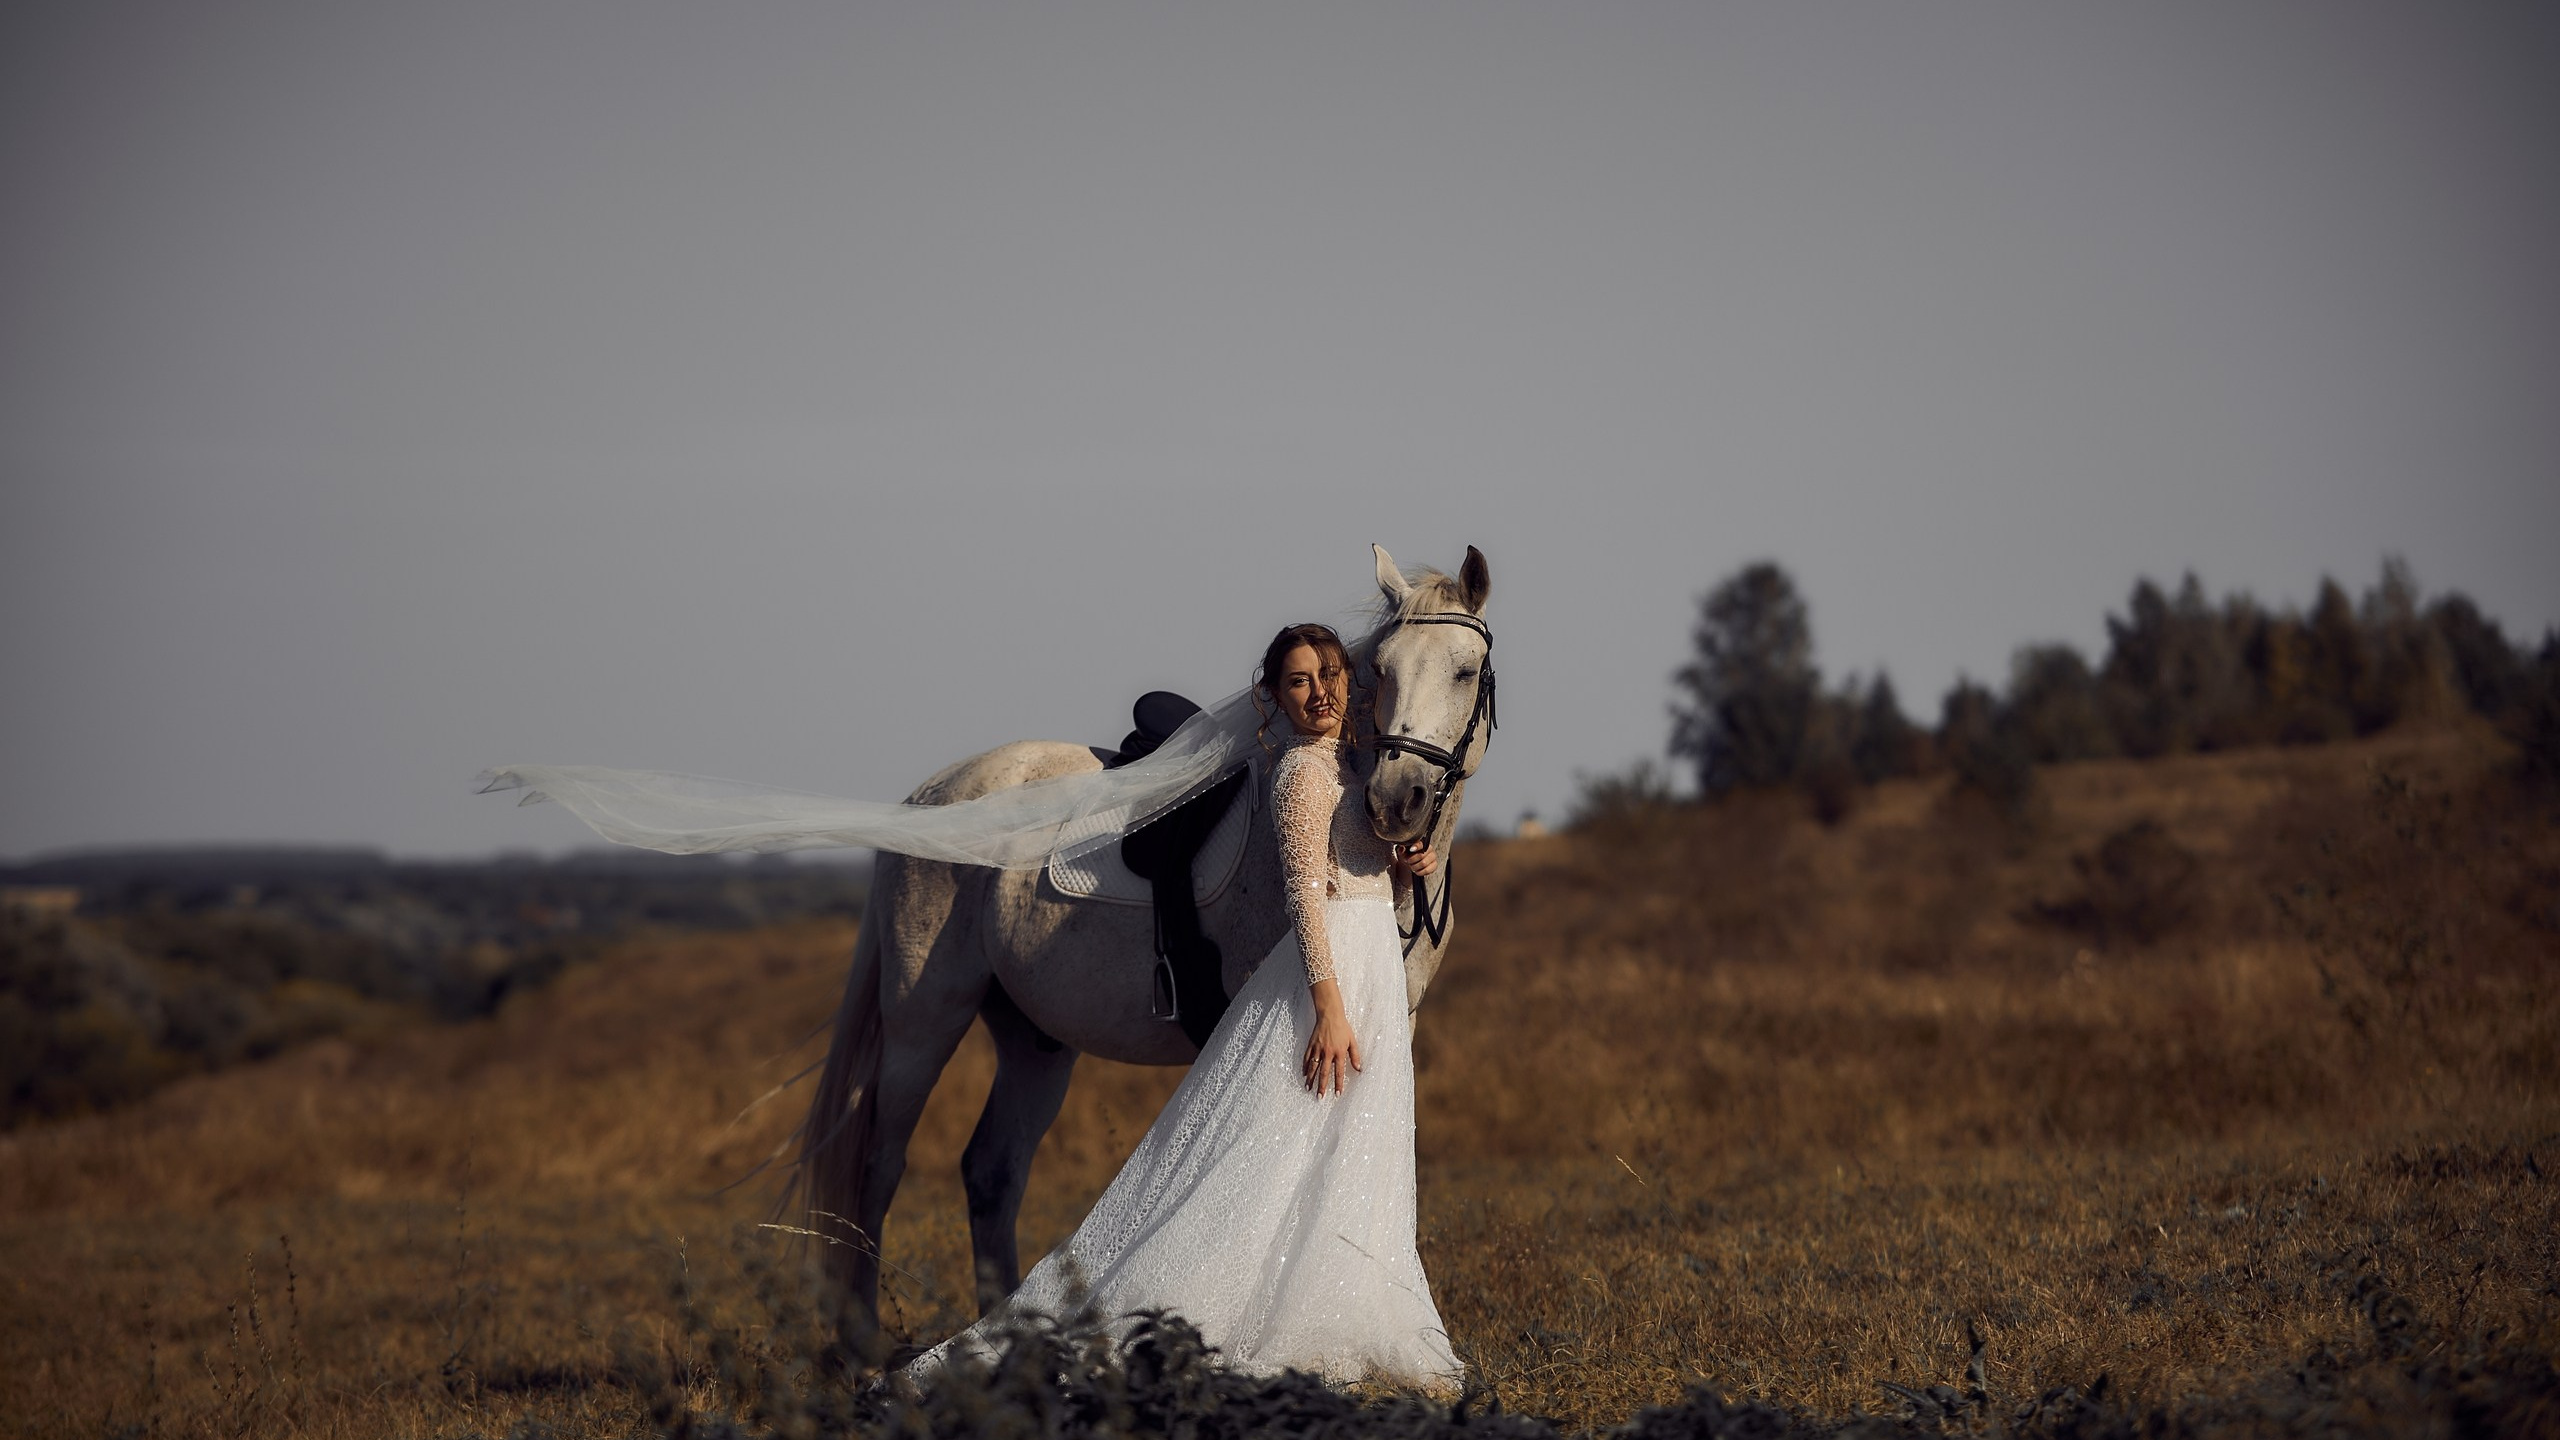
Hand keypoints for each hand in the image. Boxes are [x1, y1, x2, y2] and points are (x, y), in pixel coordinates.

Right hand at [1301, 981, 1361, 1095]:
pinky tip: (1304, 1075)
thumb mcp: (1352, 1041)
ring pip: (1313, 1067)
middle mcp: (1327, 1052)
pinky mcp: (1311, 1045)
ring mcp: (1318, 1049)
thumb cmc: (1343, 1028)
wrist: (1329, 1015)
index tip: (1337, 1095)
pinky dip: (1305, 1067)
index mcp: (1339, 1052)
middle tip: (1320, 1098)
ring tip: (1308, 1089)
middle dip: (1322, 1086)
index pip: (1339, 1072)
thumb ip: (1355, 1055)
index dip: (1338, 1084)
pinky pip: (1307, 1058)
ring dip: (1311, 1080)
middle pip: (1324, 1073)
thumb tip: (1359, 1069)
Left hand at [1393, 842, 1438, 878]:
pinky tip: (1416, 871)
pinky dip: (1420, 872)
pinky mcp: (1434, 865)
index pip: (1421, 844)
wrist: (1411, 863)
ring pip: (1424, 863)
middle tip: (1408, 861)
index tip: (1411, 849)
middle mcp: (1430, 849)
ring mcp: (1433, 857)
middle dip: (1412, 860)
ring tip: (1412, 866)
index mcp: (1422, 843)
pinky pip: (1427, 870)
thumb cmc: (1408, 855)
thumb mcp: (1403, 851)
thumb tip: (1402, 849)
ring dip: (1415, 866)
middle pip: (1421, 855)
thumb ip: (1402, 849)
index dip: (1416, 846)